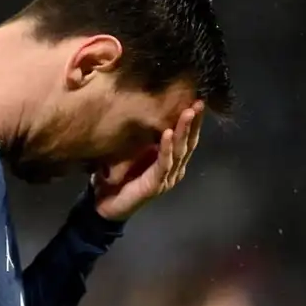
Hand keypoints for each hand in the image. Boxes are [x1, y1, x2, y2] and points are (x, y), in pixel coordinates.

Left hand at [92, 102, 204, 221]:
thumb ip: (144, 138)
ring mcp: (166, 179)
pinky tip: (169, 134)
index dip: (193, 121)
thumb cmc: (118, 178)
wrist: (105, 206)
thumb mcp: (133, 153)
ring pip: (179, 152)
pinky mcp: (155, 186)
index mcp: (171, 162)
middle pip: (188, 144)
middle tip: (199, 102)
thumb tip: (147, 110)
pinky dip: (167, 148)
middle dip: (194, 123)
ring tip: (188, 113)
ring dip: (184, 131)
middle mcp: (173, 170)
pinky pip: (163, 164)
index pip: (186, 139)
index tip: (196, 99)